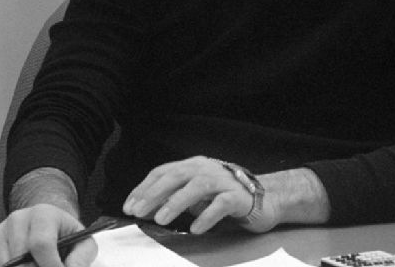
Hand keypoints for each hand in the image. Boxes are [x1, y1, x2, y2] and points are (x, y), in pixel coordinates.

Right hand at [0, 204, 97, 266]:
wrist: (46, 223)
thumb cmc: (64, 235)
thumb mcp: (81, 242)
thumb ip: (80, 259)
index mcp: (43, 214)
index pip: (41, 244)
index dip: (50, 265)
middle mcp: (18, 219)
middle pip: (19, 258)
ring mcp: (1, 231)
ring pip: (4, 265)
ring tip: (37, 265)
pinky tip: (24, 265)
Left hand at [122, 156, 277, 233]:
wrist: (265, 197)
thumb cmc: (225, 196)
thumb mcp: (196, 194)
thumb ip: (175, 196)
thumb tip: (147, 207)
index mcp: (193, 166)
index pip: (163, 172)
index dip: (143, 188)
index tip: (129, 206)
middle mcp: (206, 168)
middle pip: (176, 176)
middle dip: (154, 194)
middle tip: (138, 212)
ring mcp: (223, 181)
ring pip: (196, 187)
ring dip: (176, 202)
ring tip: (161, 219)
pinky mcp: (238, 196)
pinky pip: (220, 204)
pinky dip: (206, 216)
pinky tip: (195, 228)